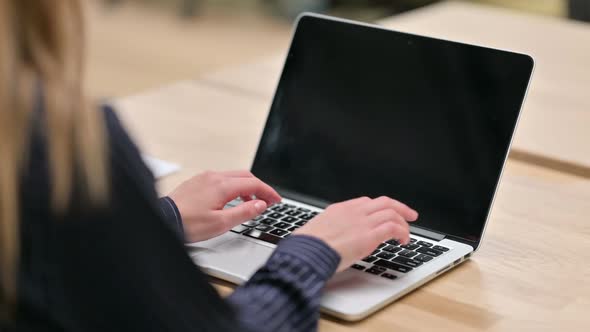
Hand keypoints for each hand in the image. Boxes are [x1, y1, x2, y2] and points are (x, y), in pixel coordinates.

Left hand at [168, 170, 280, 241]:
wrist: (164, 220)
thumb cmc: (188, 223)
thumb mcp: (221, 223)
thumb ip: (244, 212)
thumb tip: (261, 204)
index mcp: (222, 185)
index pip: (254, 184)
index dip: (268, 192)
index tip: (276, 201)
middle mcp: (214, 177)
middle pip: (245, 176)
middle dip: (259, 187)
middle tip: (267, 200)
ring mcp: (204, 177)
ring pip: (233, 176)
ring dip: (246, 187)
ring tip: (251, 202)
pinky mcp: (197, 181)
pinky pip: (221, 179)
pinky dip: (232, 186)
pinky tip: (231, 199)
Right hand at [294, 196, 417, 271]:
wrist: (308, 251)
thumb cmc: (308, 246)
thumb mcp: (317, 230)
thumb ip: (330, 229)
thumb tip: (331, 239)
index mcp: (340, 209)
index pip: (366, 202)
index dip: (380, 208)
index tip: (386, 214)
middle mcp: (354, 211)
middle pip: (384, 202)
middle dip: (400, 207)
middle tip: (410, 215)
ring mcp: (363, 222)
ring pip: (392, 213)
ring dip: (403, 223)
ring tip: (406, 234)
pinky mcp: (370, 235)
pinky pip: (394, 228)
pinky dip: (402, 232)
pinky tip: (402, 241)